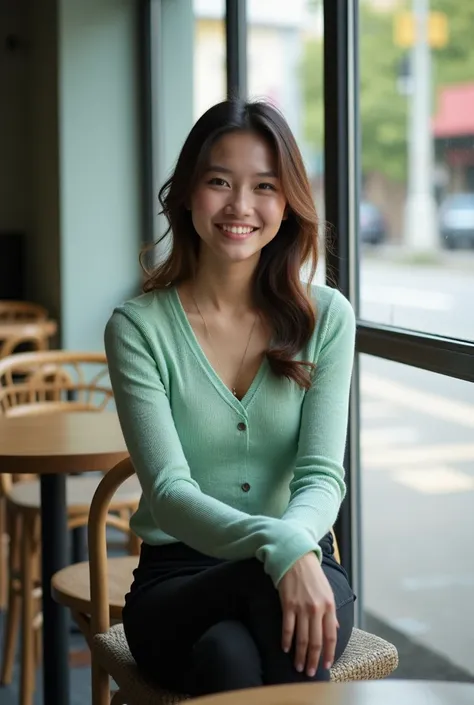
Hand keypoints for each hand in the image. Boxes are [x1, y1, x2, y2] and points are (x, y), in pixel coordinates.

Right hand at [278, 552, 337, 676]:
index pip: (330, 636)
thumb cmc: (313, 575)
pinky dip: (286, 640)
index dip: (328, 653)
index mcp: (329, 606)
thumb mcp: (327, 591)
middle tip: (311, 672)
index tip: (326, 665)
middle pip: (316, 641)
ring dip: (300, 655)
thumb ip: (331, 612)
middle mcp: (316, 609)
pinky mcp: (287, 604)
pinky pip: (287, 627)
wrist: (296, 557)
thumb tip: (335, 629)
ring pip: (302, 638)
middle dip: (314, 659)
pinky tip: (286, 648)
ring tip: (299, 666)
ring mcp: (301, 607)